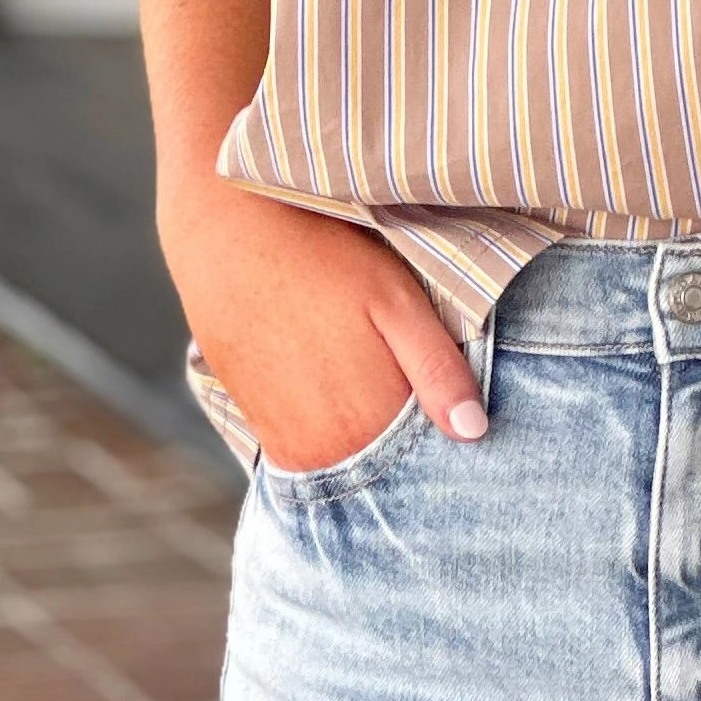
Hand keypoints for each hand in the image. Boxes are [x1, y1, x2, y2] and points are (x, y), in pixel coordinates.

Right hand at [159, 178, 486, 469]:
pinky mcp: (262, 433)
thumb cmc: (321, 260)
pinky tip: (334, 373)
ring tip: (365, 363)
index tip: (451, 392)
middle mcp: (323, 453)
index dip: (446, 424)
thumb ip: (437, 370)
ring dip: (370, 427)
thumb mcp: (396, 302)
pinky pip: (315, 445)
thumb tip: (474, 433)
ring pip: (353, 455)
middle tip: (402, 366)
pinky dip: (335, 423)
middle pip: (389, 461)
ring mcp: (287, 447)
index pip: (428, 457)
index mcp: (367, 427)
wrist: (225, 239)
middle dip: (411, 430)